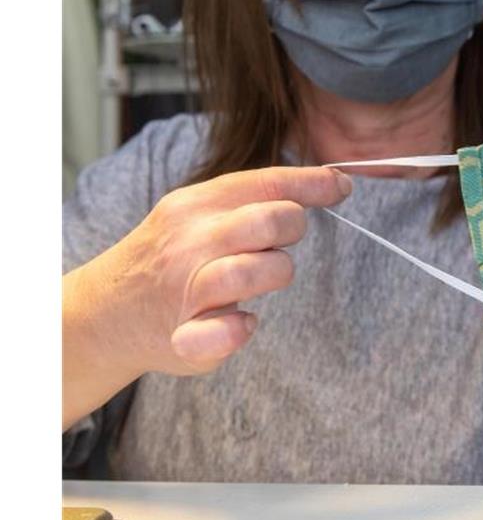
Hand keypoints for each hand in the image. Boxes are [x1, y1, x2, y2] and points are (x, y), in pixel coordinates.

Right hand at [64, 166, 350, 425]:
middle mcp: (189, 241)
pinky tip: (243, 323)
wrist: (103, 314)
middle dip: (292, 228)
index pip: (264, 183)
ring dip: (273, 274)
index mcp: (196, 205)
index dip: (311, 183)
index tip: (342, 187)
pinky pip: (220, 333)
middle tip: (280, 243)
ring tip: (261, 279)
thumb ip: (254, 200)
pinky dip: (237, 331)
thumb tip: (331, 182)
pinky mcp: (183, 337)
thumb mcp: (200, 215)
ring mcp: (183, 289)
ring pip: (250, 271)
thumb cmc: (173, 260)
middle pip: (268, 221)